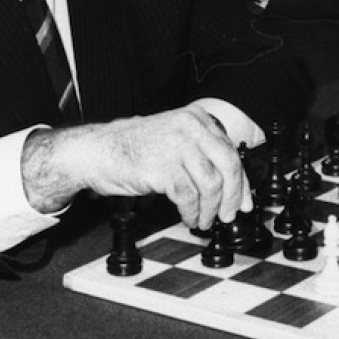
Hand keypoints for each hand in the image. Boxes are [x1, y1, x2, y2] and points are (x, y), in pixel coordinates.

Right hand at [21, 106, 250, 230]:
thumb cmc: (131, 148)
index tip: (244, 200)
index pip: (230, 150)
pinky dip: (192, 212)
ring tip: (204, 220)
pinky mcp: (163, 168)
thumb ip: (199, 153)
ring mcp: (178, 146)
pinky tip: (189, 217)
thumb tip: (227, 183)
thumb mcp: (172, 139)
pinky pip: (189, 196)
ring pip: (211, 184)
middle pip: (229, 165)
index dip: (241, 181)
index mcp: (197, 118)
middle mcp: (191, 127)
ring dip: (210, 209)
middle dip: (233, 196)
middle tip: (230, 215)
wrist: (94, 151)